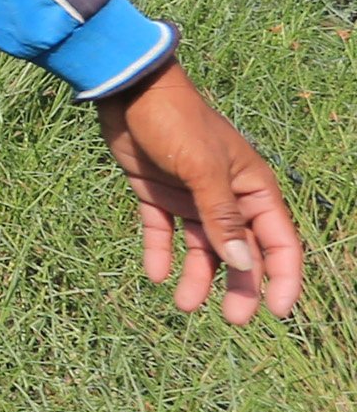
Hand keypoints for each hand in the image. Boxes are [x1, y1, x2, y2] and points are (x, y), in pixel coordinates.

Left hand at [101, 60, 303, 323]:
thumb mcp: (202, 170)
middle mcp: (228, 196)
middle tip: (232, 320)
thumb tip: (244, 266)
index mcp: (253, 188)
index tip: (276, 311)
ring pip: (202, 247)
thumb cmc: (176, 122)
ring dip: (197, 276)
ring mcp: (192, 196)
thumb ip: (222, 218)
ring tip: (183, 305)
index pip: (279, 241)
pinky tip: (155, 275)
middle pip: (241, 251)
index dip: (283, 277)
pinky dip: (161, 252)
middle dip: (240, 286)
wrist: (128, 91)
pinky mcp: (157, 193)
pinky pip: (163, 231)